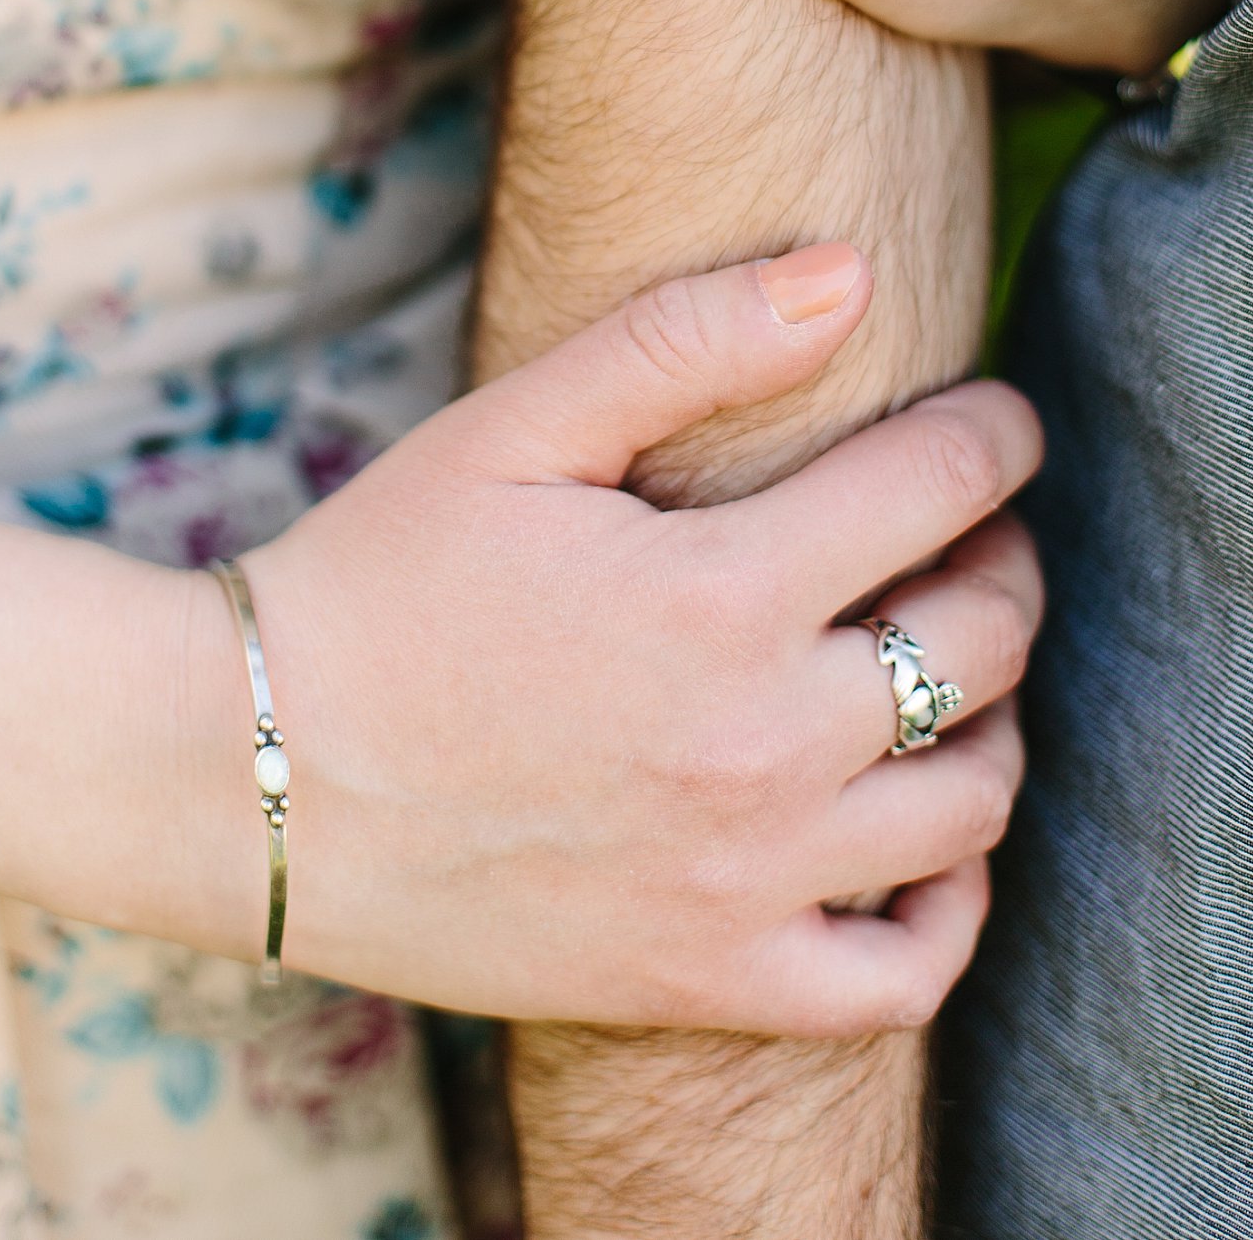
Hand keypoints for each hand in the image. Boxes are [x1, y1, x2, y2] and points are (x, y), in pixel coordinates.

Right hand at [248, 244, 1042, 1036]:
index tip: (995, 420)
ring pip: (975, 801)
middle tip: (975, 533)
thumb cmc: (370, 584)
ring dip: (997, 718)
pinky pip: (907, 969)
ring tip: (951, 674)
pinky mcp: (715, 978)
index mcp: (720, 592)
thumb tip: (853, 276)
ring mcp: (751, 877)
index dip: (991, 436)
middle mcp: (765, 742)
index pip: (941, 487)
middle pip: (983, 640)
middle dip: (1004, 561)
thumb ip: (681, 342)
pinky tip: (922, 845)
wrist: (248, 778)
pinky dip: (952, 906)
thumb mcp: (505, 433)